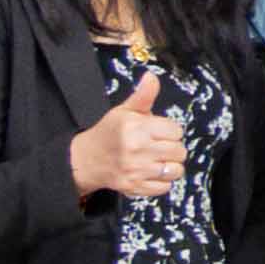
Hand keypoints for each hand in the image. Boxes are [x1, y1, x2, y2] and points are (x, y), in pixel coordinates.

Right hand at [70, 70, 182, 201]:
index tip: (159, 132)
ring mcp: (136, 170)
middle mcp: (137, 149)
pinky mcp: (134, 187)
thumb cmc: (109, 133)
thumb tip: (151, 76)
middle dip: (171, 148)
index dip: (169, 131)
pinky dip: (162, 182)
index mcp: (136, 128)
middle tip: (157, 146)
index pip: (176, 131)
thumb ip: (143, 95)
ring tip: (156, 160)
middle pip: (179, 151)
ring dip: (170, 166)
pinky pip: (165, 187)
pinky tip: (150, 172)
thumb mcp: (124, 111)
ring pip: (176, 170)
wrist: (85, 159)